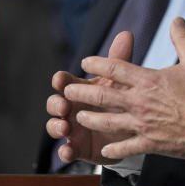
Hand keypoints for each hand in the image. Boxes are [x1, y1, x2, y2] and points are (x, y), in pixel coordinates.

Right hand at [45, 31, 133, 165]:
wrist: (130, 130)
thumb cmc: (119, 98)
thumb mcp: (119, 81)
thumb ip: (119, 61)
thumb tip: (126, 34)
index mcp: (79, 88)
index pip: (64, 81)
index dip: (60, 80)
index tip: (60, 79)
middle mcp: (71, 107)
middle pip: (54, 103)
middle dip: (55, 104)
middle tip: (63, 106)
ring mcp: (72, 128)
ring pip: (54, 126)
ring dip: (56, 126)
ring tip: (64, 127)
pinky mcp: (78, 147)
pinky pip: (66, 150)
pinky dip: (64, 151)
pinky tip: (67, 151)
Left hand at [66, 17, 184, 159]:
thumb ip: (182, 39)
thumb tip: (176, 20)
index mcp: (149, 80)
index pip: (115, 68)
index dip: (97, 63)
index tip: (85, 61)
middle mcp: (141, 102)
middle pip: (104, 95)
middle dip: (82, 92)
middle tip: (66, 91)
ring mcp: (143, 124)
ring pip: (108, 122)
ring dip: (91, 119)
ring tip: (77, 118)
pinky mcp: (151, 143)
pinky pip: (126, 148)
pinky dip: (114, 151)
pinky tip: (103, 153)